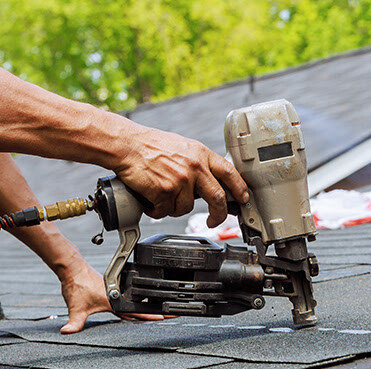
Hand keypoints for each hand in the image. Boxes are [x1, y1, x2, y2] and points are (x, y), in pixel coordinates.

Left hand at [58, 262, 167, 333]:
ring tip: (162, 309)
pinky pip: (126, 295)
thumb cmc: (76, 286)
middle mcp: (117, 294)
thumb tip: (66, 333)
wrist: (73, 269)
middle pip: (141, 304)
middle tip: (172, 312)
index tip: (166, 315)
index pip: (136, 310)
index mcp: (114, 301)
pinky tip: (138, 303)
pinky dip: (134, 300)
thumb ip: (73, 323)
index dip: (152, 315)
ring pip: (135, 299)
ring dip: (147, 303)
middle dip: (156, 310)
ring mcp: (115, 290)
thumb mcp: (75, 308)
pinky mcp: (111, 286)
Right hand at [113, 126, 248, 226]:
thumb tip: (207, 180)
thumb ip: (196, 162)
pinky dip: (156, 209)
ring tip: (160, 196)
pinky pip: (165, 211)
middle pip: (217, 197)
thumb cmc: (149, 145)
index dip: (239, 188)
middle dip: (219, 214)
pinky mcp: (165, 192)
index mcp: (200, 154)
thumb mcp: (181, 147)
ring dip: (173, 208)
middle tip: (215, 220)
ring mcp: (180, 180)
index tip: (243, 198)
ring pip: (186, 208)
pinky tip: (149, 199)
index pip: (229, 172)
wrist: (127, 145)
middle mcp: (194, 167)